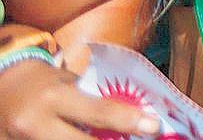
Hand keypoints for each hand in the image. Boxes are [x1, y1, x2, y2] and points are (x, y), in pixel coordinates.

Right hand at [0, 51, 159, 138]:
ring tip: (108, 139)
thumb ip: (92, 102)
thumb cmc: (41, 82)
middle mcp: (35, 123)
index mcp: (54, 98)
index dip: (128, 121)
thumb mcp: (66, 83)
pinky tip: (81, 139)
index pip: (98, 112)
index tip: (153, 126)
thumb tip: (131, 118)